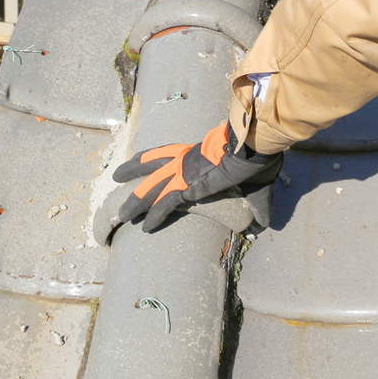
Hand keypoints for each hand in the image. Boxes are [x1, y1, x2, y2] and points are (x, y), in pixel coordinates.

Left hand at [113, 121, 282, 232]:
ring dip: (135, 201)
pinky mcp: (187, 186)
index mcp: (198, 154)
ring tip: (120, 214)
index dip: (156, 162)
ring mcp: (183, 171)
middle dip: (132, 170)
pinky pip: (166, 203)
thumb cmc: (257, 164)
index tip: (145, 167)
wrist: (254, 150)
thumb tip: (261, 228)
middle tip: (116, 175)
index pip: (171, 156)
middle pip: (151, 164)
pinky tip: (145, 227)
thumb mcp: (255, 190)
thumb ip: (255, 211)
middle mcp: (186, 160)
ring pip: (152, 187)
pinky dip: (155, 216)